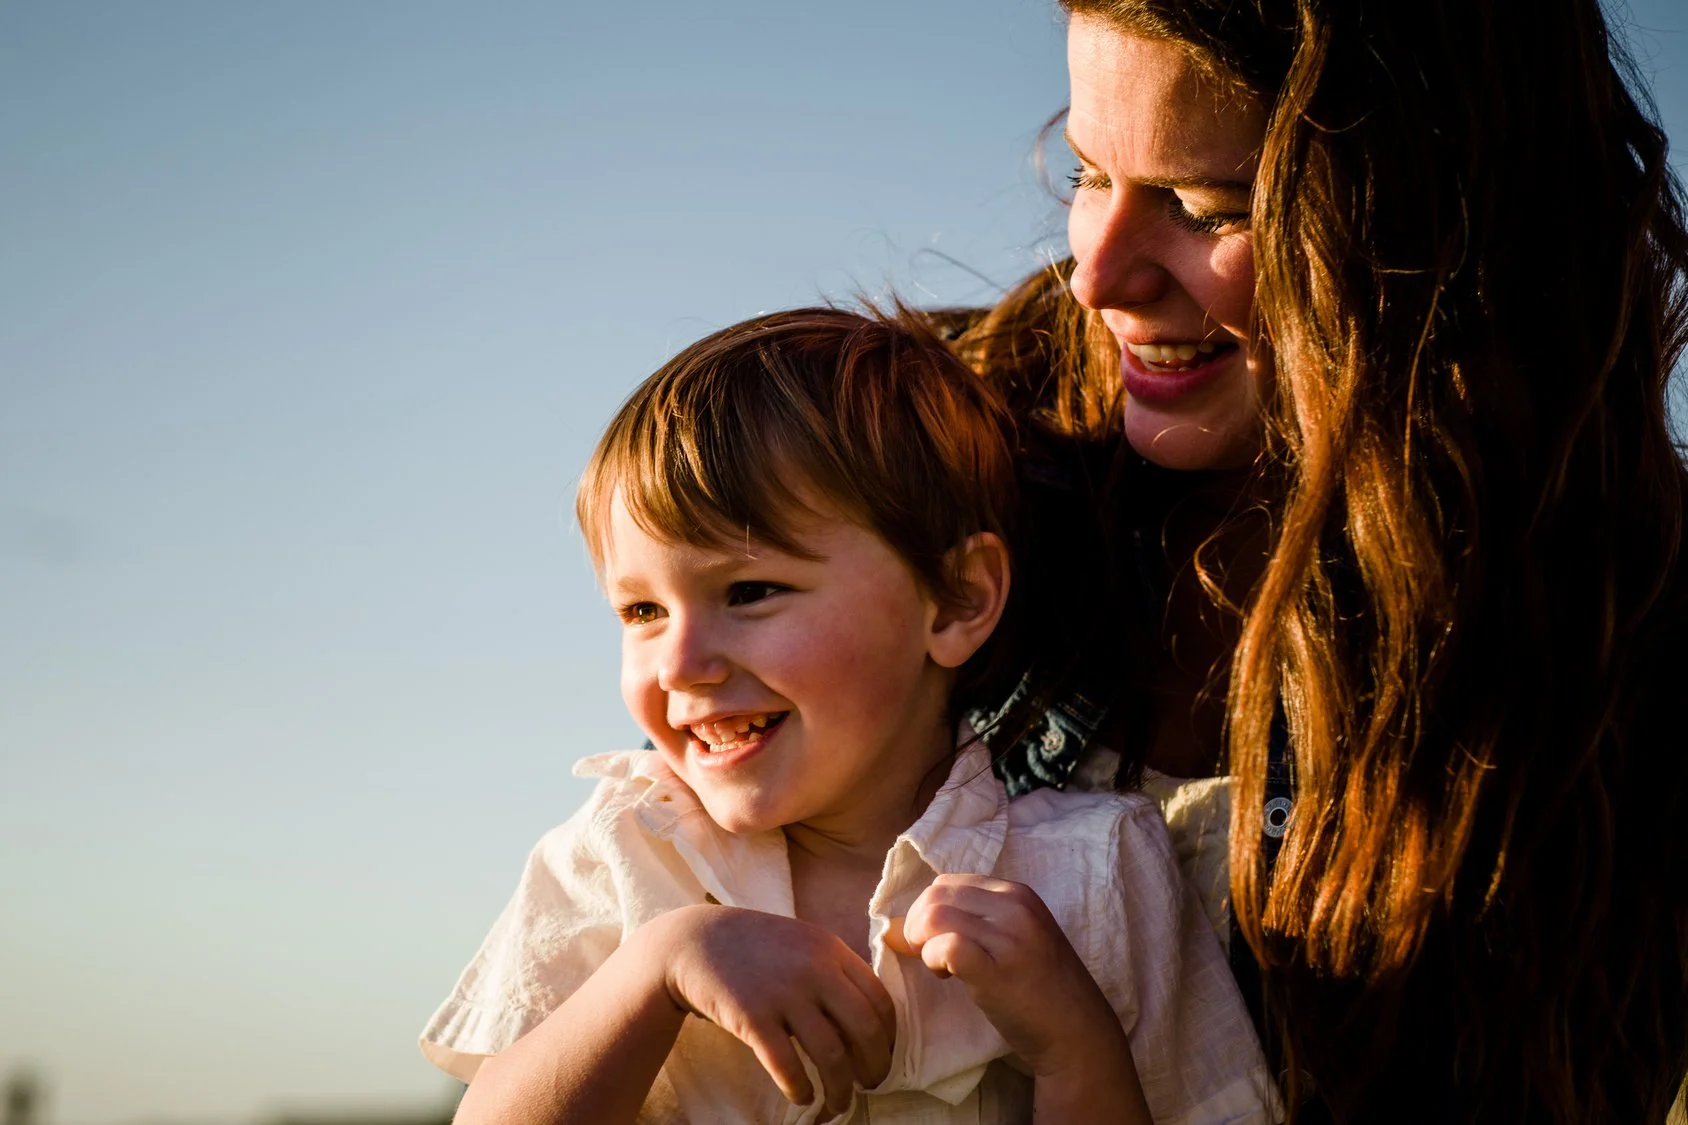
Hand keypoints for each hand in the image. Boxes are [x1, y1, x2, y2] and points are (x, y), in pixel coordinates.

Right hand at [645, 904, 896, 1117]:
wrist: (693, 941)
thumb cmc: (754, 947)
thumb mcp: (802, 942)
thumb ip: (833, 969)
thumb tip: (869, 1018)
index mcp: (831, 949)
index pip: (880, 1000)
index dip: (889, 1036)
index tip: (883, 1055)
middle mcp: (814, 968)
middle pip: (865, 1030)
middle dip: (875, 1066)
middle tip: (870, 1084)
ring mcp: (784, 993)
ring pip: (832, 1055)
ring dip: (840, 1089)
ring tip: (838, 1104)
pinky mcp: (753, 1017)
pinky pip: (788, 1066)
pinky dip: (801, 1088)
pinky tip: (802, 1096)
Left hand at [884, 875, 1128, 1078]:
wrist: (1078, 1031)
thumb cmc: (1042, 987)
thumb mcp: (1018, 936)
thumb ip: (976, 921)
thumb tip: (903, 923)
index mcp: (1017, 893)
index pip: (948, 883)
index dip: (929, 911)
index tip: (937, 940)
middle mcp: (1014, 907)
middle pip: (935, 896)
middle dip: (918, 926)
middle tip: (931, 956)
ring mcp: (1008, 938)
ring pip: (935, 917)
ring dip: (924, 944)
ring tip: (941, 968)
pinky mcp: (998, 971)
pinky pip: (948, 946)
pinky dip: (933, 959)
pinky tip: (947, 976)